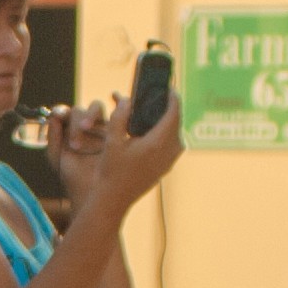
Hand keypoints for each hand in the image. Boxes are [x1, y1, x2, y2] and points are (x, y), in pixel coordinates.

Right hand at [55, 87, 182, 213]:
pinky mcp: (167, 166)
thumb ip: (120, 118)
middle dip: (167, 107)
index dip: (172, 96)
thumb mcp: (111, 142)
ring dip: (165, 121)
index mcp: (158, 141)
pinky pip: (172, 144)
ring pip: (175, 132)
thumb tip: (128, 100)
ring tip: (150, 113)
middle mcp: (170, 150)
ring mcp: (171, 160)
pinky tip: (149, 131)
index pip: (174, 111)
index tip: (166, 86)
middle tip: (155, 97)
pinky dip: (164, 134)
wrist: (113, 200)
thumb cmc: (110, 172)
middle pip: (176, 120)